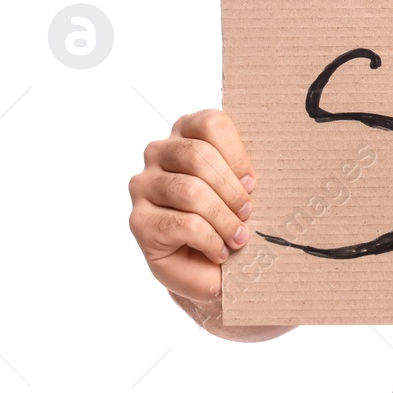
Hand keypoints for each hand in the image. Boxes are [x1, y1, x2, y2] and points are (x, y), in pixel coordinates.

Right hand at [128, 109, 256, 307]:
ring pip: (191, 191)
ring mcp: (143, 186)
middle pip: (198, 155)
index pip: (210, 123)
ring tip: (238, 237)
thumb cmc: (225, 219)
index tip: (251, 182)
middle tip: (247, 212)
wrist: (205, 268)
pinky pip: (184, 224)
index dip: (236, 154)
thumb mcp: (238, 186)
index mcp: (185, 132)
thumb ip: (241, 169)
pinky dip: (211, 240)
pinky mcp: (139, 221)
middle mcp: (158, 153)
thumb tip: (253, 175)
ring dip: (224, 218)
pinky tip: (219, 251)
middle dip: (231, 189)